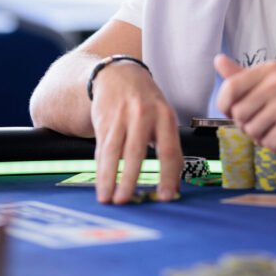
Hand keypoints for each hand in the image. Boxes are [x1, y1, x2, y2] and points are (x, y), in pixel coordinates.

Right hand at [89, 62, 181, 203]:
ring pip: (113, 151)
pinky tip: (101, 184)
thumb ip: (168, 146)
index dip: (168, 175)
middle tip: (126, 201)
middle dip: (130, 179)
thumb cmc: (146, 101)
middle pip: (136, 152)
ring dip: (109, 178)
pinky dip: (101, 168)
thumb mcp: (164, 116)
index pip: (169, 150)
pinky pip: (101, 148)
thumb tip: (175, 185)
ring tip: (107, 198)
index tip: (166, 196)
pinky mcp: (103, 120)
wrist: (119, 74)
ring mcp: (121, 117)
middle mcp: (143, 115)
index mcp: (165, 116)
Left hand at [214, 55, 275, 152]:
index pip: (230, 88)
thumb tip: (218, 60)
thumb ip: (244, 74)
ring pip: (252, 132)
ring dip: (263, 137)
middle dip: (248, 125)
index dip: (226, 105)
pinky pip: (270, 145)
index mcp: (269, 70)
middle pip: (238, 115)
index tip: (236, 111)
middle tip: (266, 122)